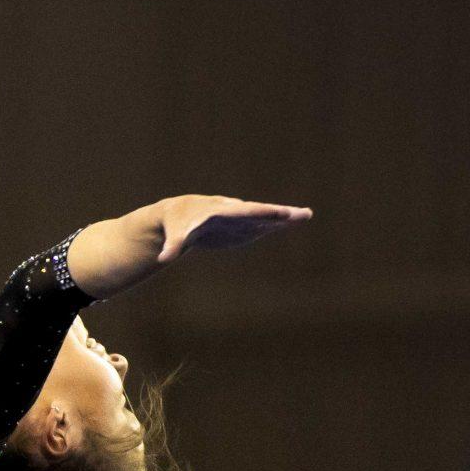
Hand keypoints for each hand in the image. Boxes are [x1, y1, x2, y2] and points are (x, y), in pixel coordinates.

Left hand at [152, 194, 311, 262]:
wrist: (179, 215)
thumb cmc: (177, 224)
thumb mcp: (175, 234)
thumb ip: (172, 246)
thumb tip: (163, 258)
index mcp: (221, 212)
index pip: (245, 212)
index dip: (262, 213)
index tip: (280, 212)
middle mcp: (234, 213)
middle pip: (260, 212)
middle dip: (280, 214)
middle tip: (303, 214)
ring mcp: (240, 219)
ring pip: (265, 218)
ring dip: (285, 218)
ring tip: (306, 215)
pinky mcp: (241, 227)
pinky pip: (262, 224)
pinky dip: (277, 224)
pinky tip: (292, 223)